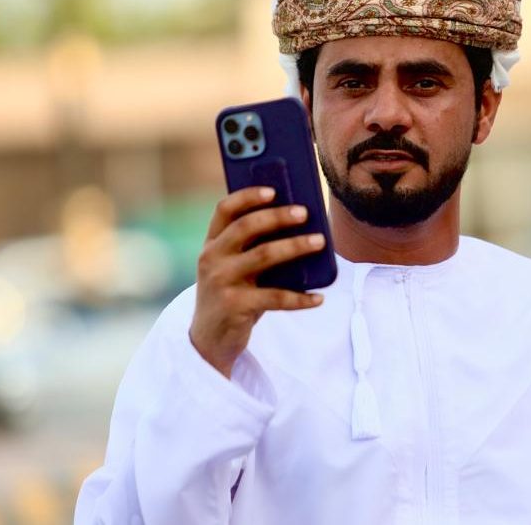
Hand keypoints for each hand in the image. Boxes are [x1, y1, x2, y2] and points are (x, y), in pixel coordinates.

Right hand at [190, 186, 325, 377]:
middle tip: (305, 212)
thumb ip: (254, 247)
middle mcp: (212, 259)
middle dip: (278, 217)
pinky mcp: (234, 307)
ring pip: (264, 256)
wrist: (209, 340)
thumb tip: (301, 225)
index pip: (224, 209)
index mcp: (212, 244)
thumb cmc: (233, 293)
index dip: (248, 196)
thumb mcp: (235, 267)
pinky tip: (319, 297)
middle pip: (246, 227)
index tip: (273, 190)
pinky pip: (275, 298)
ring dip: (296, 246)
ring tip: (320, 242)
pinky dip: (300, 298)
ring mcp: (221, 282)